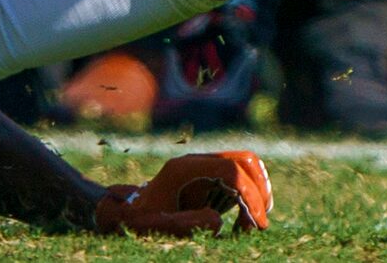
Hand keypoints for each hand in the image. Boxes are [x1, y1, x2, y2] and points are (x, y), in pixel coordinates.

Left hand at [94, 151, 271, 235]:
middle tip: (260, 224)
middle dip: (259, 190)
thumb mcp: (159, 226)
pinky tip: (245, 219)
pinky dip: (248, 194)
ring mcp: (203, 167)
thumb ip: (188, 223)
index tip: (257, 225)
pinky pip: (238, 176)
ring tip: (254, 223)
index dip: (250, 196)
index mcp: (185, 168)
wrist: (125, 216)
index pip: (231, 171)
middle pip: (244, 161)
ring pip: (245, 165)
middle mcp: (197, 162)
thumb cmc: (139, 223)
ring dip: (257, 190)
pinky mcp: (207, 177)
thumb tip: (221, 222)